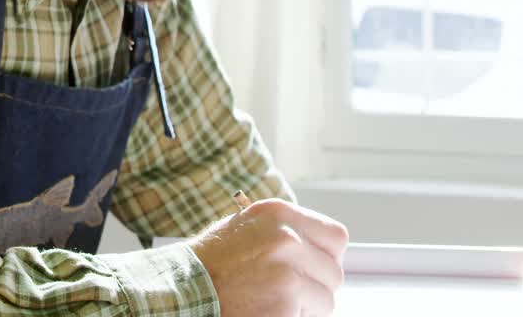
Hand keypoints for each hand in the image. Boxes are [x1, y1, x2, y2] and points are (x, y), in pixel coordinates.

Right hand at [187, 199, 348, 316]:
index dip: (327, 256)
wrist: (186, 287)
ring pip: (326, 299)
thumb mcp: (247, 227)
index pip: (336, 237)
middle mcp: (287, 239)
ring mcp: (287, 273)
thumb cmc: (212, 261)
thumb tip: (316, 247)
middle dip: (317, 285)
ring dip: (306, 305)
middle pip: (334, 272)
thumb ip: (284, 231)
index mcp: (279, 215)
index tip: (315, 266)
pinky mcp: (284, 304)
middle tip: (291, 290)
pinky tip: (266, 309)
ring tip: (274, 299)